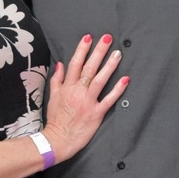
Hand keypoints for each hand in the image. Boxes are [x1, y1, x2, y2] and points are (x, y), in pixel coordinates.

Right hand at [42, 34, 128, 162]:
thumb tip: (61, 64)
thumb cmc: (56, 119)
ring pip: (99, 80)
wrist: (57, 140)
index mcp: (67, 87)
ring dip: (109, 66)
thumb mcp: (53, 97)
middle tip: (107, 38)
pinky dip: (117, 89)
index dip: (82, 49)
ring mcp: (88, 102)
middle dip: (98, 52)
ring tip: (117, 54)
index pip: (75, 63)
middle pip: (89, 68)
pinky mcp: (96, 113)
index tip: (89, 37)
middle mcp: (78, 92)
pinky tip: (126, 79)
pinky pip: (109, 100)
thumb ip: (57, 80)